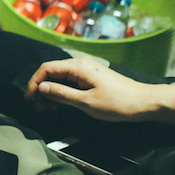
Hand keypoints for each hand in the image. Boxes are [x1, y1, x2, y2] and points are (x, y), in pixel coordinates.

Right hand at [25, 57, 157, 121]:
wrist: (145, 102)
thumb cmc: (118, 103)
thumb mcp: (86, 102)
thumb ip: (62, 94)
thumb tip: (41, 88)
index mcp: (78, 66)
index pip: (47, 69)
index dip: (34, 83)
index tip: (29, 99)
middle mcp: (80, 64)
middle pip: (52, 73)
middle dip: (42, 90)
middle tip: (38, 108)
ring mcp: (86, 71)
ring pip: (61, 79)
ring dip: (51, 93)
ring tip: (48, 110)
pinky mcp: (91, 78)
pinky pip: (70, 82)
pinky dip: (62, 93)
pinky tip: (61, 106)